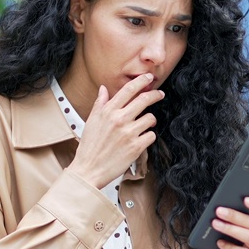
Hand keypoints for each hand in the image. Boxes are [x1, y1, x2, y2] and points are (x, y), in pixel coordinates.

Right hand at [67, 74, 164, 188]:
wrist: (89, 169)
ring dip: (150, 121)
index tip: (148, 78)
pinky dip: (148, 137)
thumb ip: (100, 104)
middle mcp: (119, 119)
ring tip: (144, 125)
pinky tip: (141, 139)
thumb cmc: (89, 146)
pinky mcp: (136, 147)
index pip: (128, 90)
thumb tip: (103, 89)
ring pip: (150, 118)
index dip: (141, 81)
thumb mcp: (91, 121)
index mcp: (108, 111)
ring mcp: (129, 133)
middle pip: (144, 99)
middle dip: (155, 95)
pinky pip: (151, 136)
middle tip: (159, 94)